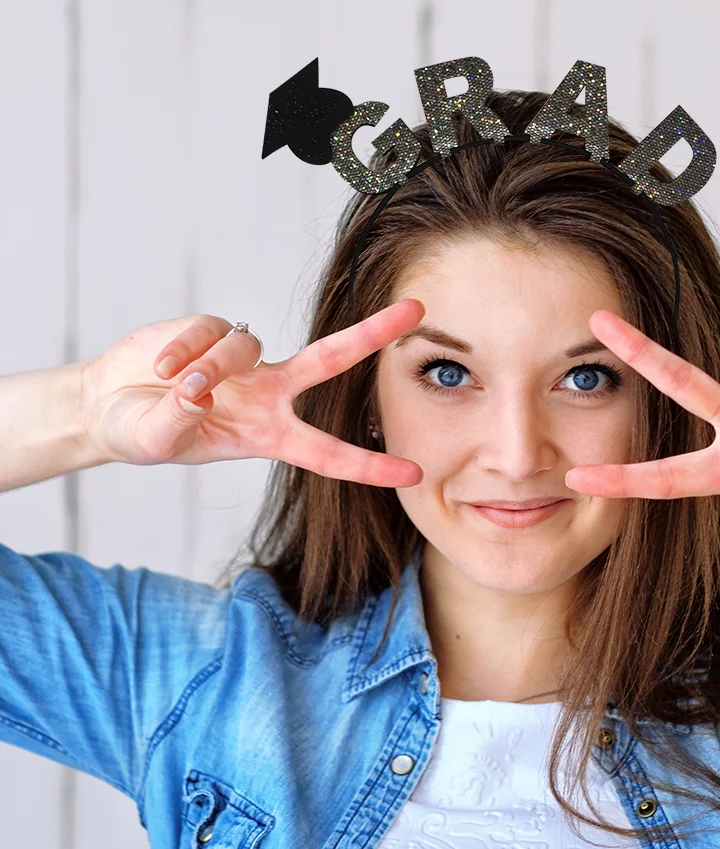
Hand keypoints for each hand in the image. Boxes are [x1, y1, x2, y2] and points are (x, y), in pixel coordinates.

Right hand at [80, 300, 425, 487]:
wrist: (108, 404)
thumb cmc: (145, 432)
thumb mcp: (159, 441)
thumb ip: (177, 422)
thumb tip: (197, 391)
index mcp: (270, 434)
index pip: (328, 453)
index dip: (369, 465)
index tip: (415, 473)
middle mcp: (269, 393)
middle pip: (331, 359)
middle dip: (372, 334)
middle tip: (416, 310)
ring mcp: (244, 360)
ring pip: (244, 349)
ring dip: (206, 366)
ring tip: (171, 383)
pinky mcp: (212, 329)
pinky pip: (208, 332)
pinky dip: (181, 349)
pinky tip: (158, 366)